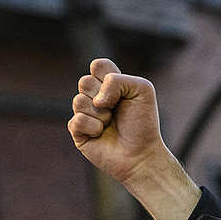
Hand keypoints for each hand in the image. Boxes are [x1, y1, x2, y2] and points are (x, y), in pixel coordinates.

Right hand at [69, 59, 166, 183]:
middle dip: (105, 97)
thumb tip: (95, 99)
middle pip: (84, 82)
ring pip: (78, 101)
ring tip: (110, 124)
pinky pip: (77, 120)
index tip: (123, 92)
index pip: (97, 65)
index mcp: (108, 84)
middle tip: (116, 110)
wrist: (142, 154)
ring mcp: (84, 113)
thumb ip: (117, 80)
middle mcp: (94, 97)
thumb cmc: (143, 123)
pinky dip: (94, 128)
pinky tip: (101, 134)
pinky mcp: (77, 131)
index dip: (108, 76)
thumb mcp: (142, 90)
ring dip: (101, 114)